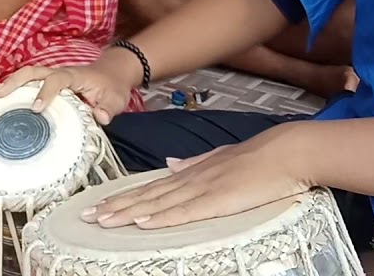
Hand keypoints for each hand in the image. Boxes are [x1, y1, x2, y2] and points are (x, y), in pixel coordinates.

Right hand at [0, 58, 137, 124]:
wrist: (112, 73)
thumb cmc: (113, 87)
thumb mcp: (116, 99)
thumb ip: (108, 108)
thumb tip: (100, 117)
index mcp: (75, 76)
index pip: (57, 80)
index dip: (46, 92)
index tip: (36, 108)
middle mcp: (60, 73)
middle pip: (34, 72)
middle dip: (15, 81)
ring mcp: (53, 77)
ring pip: (28, 75)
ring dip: (11, 83)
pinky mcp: (49, 83)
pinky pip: (30, 83)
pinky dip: (16, 89)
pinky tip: (3, 101)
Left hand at [83, 121, 313, 228]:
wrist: (286, 152)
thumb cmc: (259, 159)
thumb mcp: (220, 158)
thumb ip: (193, 163)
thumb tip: (170, 165)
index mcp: (191, 172)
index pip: (149, 188)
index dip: (123, 197)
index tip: (100, 204)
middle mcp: (190, 179)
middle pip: (145, 196)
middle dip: (115, 206)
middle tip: (87, 216)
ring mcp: (202, 189)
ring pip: (157, 204)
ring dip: (128, 213)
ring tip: (103, 220)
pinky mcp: (217, 201)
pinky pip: (184, 212)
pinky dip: (161, 217)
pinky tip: (142, 222)